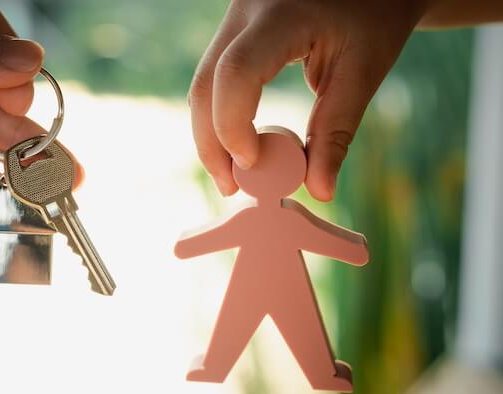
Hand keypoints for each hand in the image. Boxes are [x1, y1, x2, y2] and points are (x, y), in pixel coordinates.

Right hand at [189, 0, 426, 199]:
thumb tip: (320, 192)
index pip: (237, 71)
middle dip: (212, 143)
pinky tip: (239, 146)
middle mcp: (245, 11)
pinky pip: (213, 80)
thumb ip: (336, 131)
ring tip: (235, 175)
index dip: (233, 125)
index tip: (254, 166)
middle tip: (231, 187)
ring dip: (211, 135)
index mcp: (281, 15)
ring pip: (202, 85)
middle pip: (206, 85)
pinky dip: (220, 117)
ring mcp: (233, 19)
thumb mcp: (363, 71)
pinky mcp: (232, 31)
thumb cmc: (375, 16)